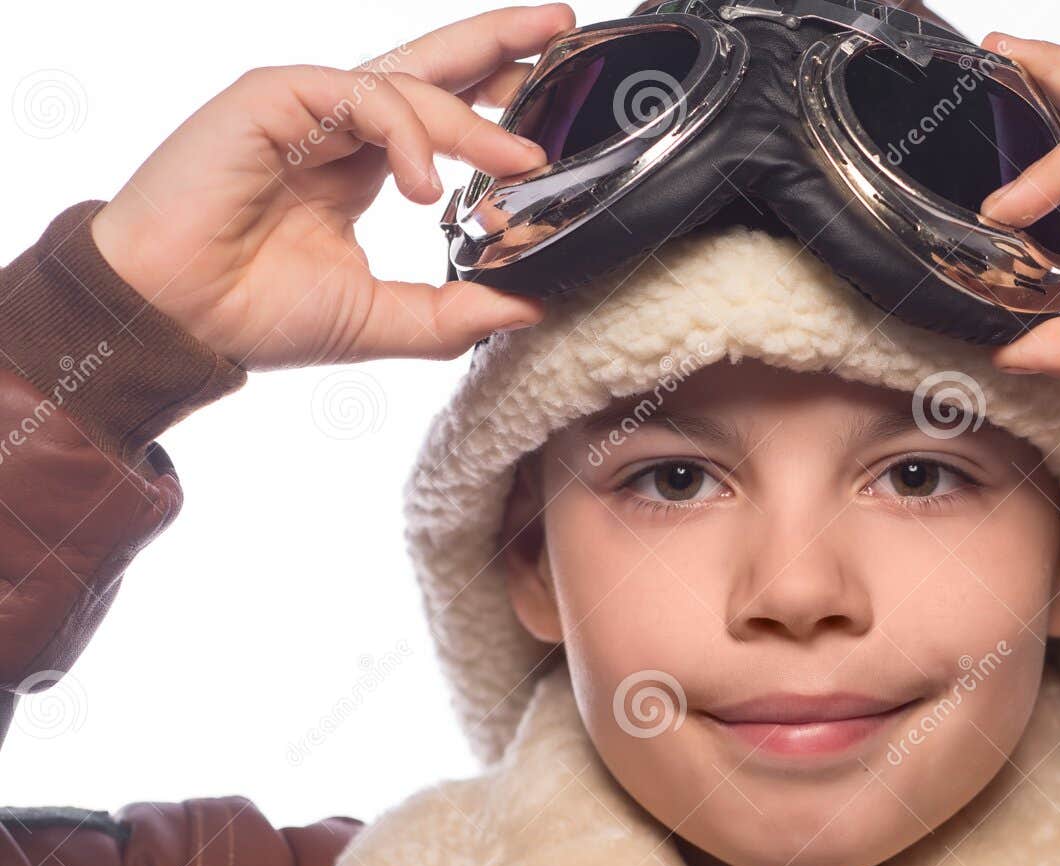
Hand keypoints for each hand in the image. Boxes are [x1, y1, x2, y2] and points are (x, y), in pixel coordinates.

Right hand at [90, 6, 575, 369]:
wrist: (173, 318)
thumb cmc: (254, 313)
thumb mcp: (382, 319)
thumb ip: (455, 311)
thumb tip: (531, 308)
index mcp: (363, 166)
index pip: (443, 115)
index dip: (498, 103)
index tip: (555, 116)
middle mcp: (339, 127)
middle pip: (434, 65)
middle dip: (502, 42)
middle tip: (564, 25)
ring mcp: (306, 107)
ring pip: (410, 83)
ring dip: (473, 121)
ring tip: (519, 164)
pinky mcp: (274, 97)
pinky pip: (363, 96)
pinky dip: (408, 133)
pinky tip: (424, 184)